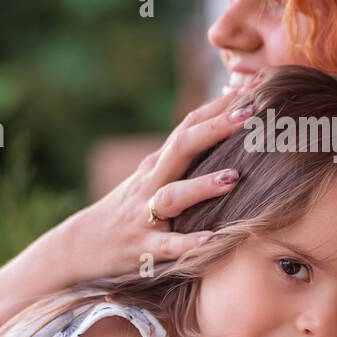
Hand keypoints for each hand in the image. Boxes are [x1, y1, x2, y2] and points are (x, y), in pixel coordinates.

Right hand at [62, 86, 253, 280]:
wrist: (83, 242)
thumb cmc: (130, 207)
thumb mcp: (152, 176)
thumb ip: (182, 156)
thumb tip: (221, 127)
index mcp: (158, 164)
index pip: (188, 126)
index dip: (218, 107)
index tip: (252, 89)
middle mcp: (151, 182)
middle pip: (181, 148)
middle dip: (214, 130)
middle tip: (249, 115)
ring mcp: (145, 214)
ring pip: (173, 195)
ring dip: (202, 186)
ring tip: (233, 177)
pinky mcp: (143, 246)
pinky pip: (168, 244)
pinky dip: (189, 243)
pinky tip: (211, 240)